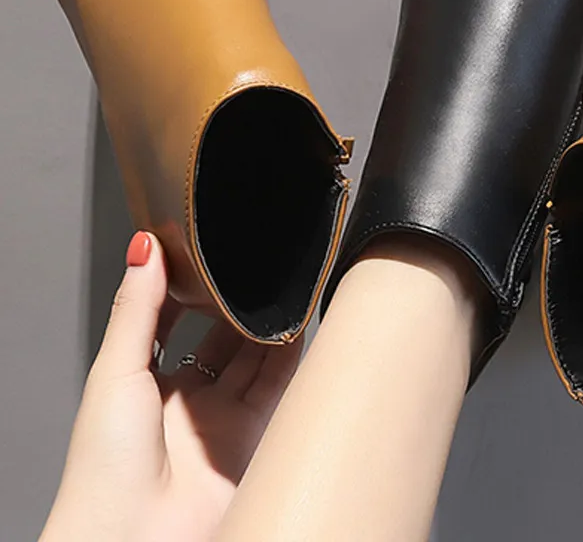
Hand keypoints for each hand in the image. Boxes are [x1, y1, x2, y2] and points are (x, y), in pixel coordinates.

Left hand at [41, 232, 301, 541]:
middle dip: (241, 306)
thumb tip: (145, 247)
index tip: (214, 253)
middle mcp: (187, 400)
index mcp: (145, 382)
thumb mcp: (115, 370)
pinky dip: (292, 357)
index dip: (196, 290)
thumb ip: (138, 308)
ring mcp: (221, 419)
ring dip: (269, 326)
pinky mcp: (253, 437)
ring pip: (255, 358)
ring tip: (284, 286)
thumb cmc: (105, 466)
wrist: (133, 535)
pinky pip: (278, 387)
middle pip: (224, 339)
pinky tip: (299, 327)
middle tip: (260, 267)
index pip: (176, 322)